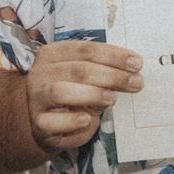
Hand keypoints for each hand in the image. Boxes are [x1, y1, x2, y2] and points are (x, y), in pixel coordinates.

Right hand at [25, 42, 141, 152]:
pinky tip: (87, 119)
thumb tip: (133, 69)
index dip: (113, 55)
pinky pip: (53, 122)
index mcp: (53, 54)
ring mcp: (37, 99)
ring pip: (61, 92)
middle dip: (111, 76)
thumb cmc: (72, 94)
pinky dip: (72, 120)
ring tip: (112, 99)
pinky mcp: (38, 123)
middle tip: (135, 82)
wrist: (47, 123)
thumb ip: (103, 69)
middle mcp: (41, 73)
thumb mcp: (86, 77)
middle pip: (77, 70)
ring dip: (92, 94)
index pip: (85, 49)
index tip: (137, 63)